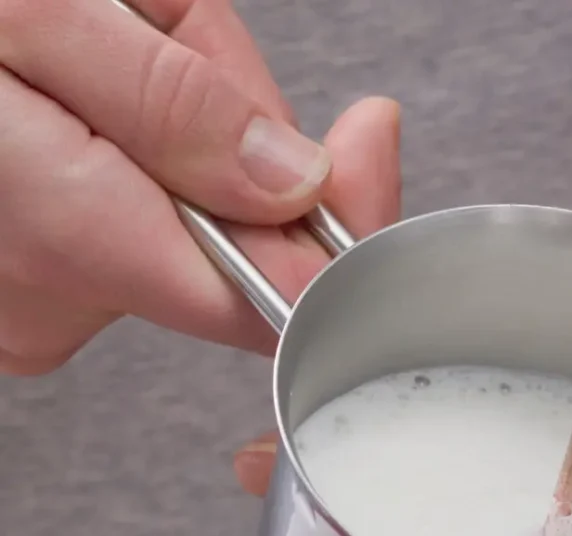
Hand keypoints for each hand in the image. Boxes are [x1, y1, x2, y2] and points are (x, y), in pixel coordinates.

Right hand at [0, 0, 399, 372]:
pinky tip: (65, 87)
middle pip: (225, 239)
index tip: (365, 155)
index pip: (269, 299)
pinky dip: (125, 147)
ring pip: (176, 219)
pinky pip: (123, 220)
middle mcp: (48, 298)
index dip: (337, 239)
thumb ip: (172, 100)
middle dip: (223, 128)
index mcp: (67, 233)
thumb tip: (298, 184)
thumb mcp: (32, 7)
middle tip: (149, 23)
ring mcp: (32, 299)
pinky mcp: (26, 280)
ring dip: (169, 120)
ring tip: (85, 34)